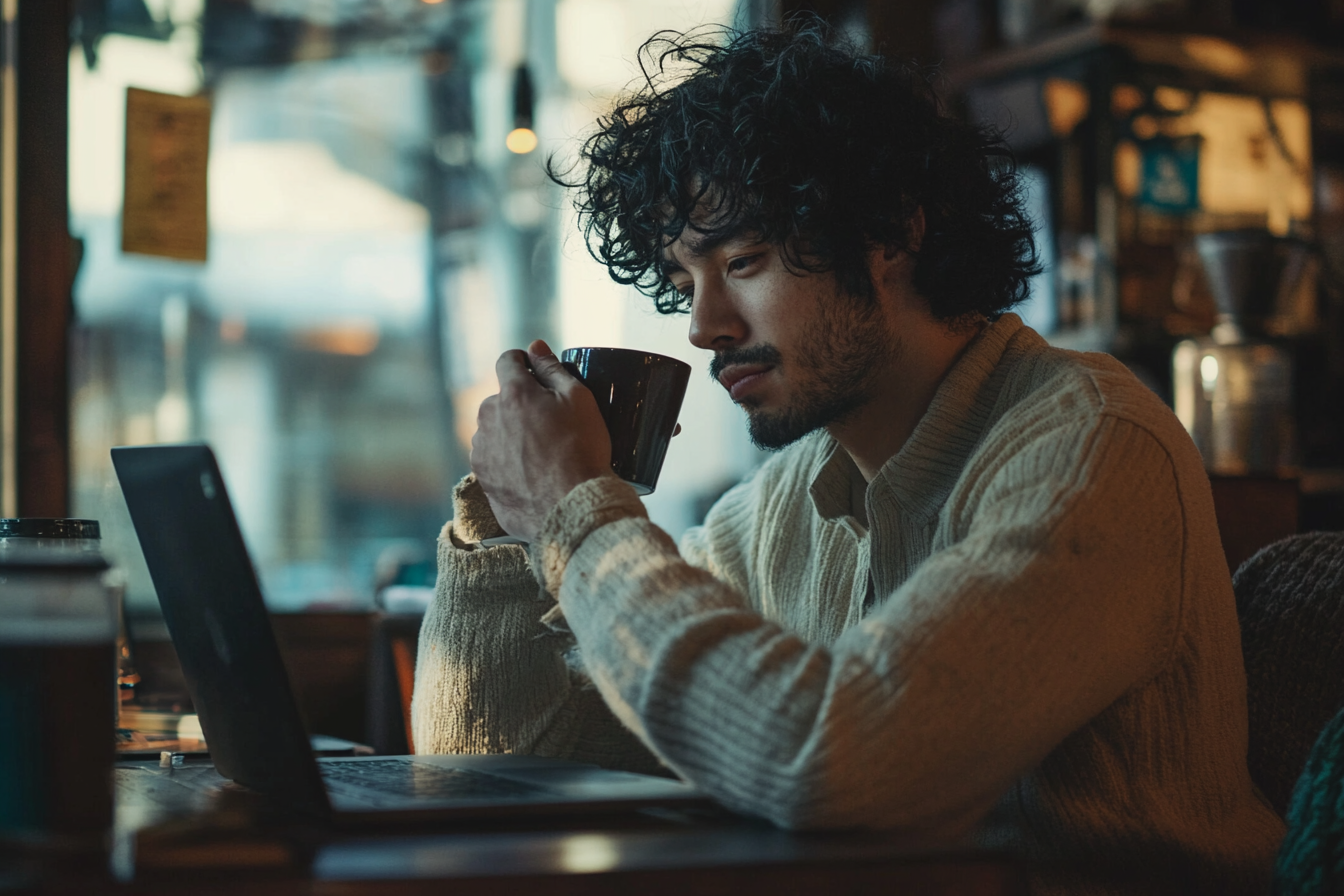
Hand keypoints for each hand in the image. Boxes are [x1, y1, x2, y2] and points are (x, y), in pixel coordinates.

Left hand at [470, 340, 612, 541]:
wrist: (572, 508)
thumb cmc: (581, 451)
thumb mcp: (579, 400)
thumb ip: (552, 369)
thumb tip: (535, 346)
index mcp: (512, 393)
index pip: (507, 361)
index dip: (525, 363)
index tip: (538, 374)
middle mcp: (488, 418)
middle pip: (502, 399)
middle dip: (522, 404)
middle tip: (552, 424)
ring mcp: (482, 451)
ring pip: (496, 430)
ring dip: (513, 434)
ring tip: (544, 454)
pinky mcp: (482, 479)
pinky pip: (494, 460)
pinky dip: (509, 462)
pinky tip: (533, 473)